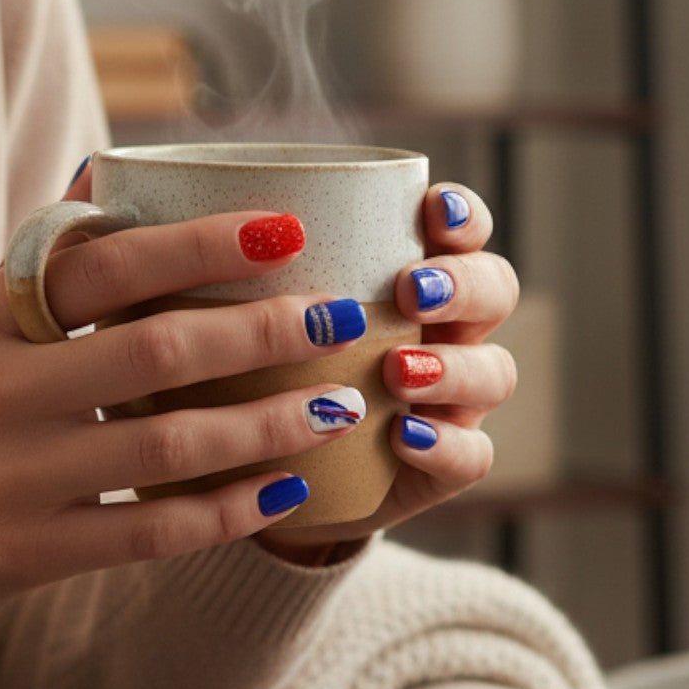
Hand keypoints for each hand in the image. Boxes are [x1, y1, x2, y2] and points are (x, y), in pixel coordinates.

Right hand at [0, 167, 364, 615]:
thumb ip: (53, 259)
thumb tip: (111, 166)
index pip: (108, 264)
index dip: (202, 245)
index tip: (287, 231)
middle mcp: (0, 391)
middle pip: (153, 353)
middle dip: (259, 333)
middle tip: (338, 320)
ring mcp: (16, 477)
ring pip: (164, 449)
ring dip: (264, 426)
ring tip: (338, 407)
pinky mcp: (32, 550)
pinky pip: (150, 533)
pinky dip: (226, 512)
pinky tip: (287, 489)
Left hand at [257, 183, 517, 558]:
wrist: (264, 479)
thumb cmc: (255, 377)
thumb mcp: (247, 321)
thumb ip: (244, 274)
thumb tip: (193, 219)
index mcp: (409, 280)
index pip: (460, 231)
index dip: (461, 215)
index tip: (431, 209)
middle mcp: (444, 331)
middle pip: (496, 290)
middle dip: (463, 283)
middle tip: (410, 290)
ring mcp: (453, 400)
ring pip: (496, 371)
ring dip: (454, 366)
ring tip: (397, 369)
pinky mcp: (443, 465)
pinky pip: (472, 456)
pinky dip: (443, 444)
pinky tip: (401, 436)